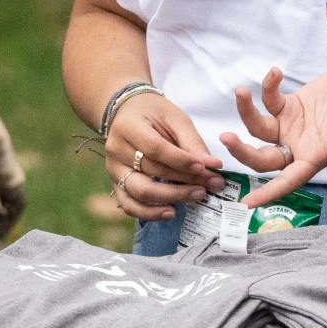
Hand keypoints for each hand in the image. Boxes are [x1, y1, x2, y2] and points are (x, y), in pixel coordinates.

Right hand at [104, 94, 227, 221]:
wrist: (127, 113)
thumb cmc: (153, 114)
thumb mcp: (175, 118)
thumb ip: (192, 142)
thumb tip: (213, 166)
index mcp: (128, 126)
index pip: (155, 148)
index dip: (181, 161)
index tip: (205, 167)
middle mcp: (116, 149)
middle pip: (150, 171)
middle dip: (184, 180)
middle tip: (211, 184)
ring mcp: (113, 169)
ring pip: (140, 192)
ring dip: (171, 197)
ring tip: (196, 196)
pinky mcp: (116, 184)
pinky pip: (129, 205)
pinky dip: (150, 213)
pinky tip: (171, 212)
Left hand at [223, 66, 326, 206]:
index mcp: (313, 159)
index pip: (286, 182)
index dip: (267, 193)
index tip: (246, 204)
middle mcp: (297, 146)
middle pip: (262, 157)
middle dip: (242, 151)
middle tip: (225, 137)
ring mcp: (290, 126)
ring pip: (258, 127)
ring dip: (246, 111)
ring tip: (241, 92)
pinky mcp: (290, 106)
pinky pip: (270, 99)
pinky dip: (267, 86)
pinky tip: (275, 72)